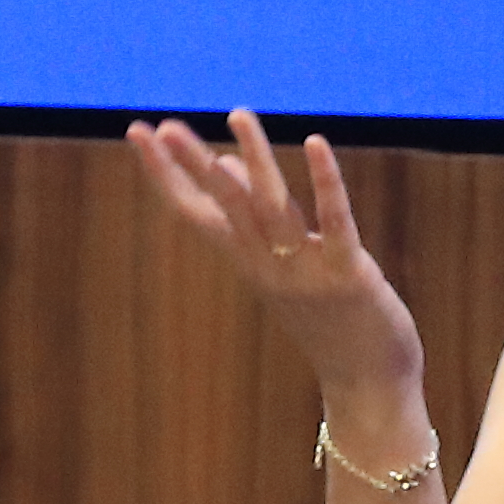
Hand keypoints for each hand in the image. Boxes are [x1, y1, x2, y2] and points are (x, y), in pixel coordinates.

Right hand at [127, 110, 430, 435]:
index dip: (164, 173)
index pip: (195, 211)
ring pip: (273, 209)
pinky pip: (335, 223)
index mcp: (250, 263)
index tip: (136, 132)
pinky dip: (325, 183)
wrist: (367, 388)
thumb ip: (258, 219)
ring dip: (255, 160)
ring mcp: (306, 273)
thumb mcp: (285, 268)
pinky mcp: (349, 275)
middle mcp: (268, 267)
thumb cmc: (330, 322)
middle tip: (160, 127)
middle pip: (224, 207)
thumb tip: (233, 163)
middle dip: (193, 165)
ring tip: (237, 115)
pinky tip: (315, 143)